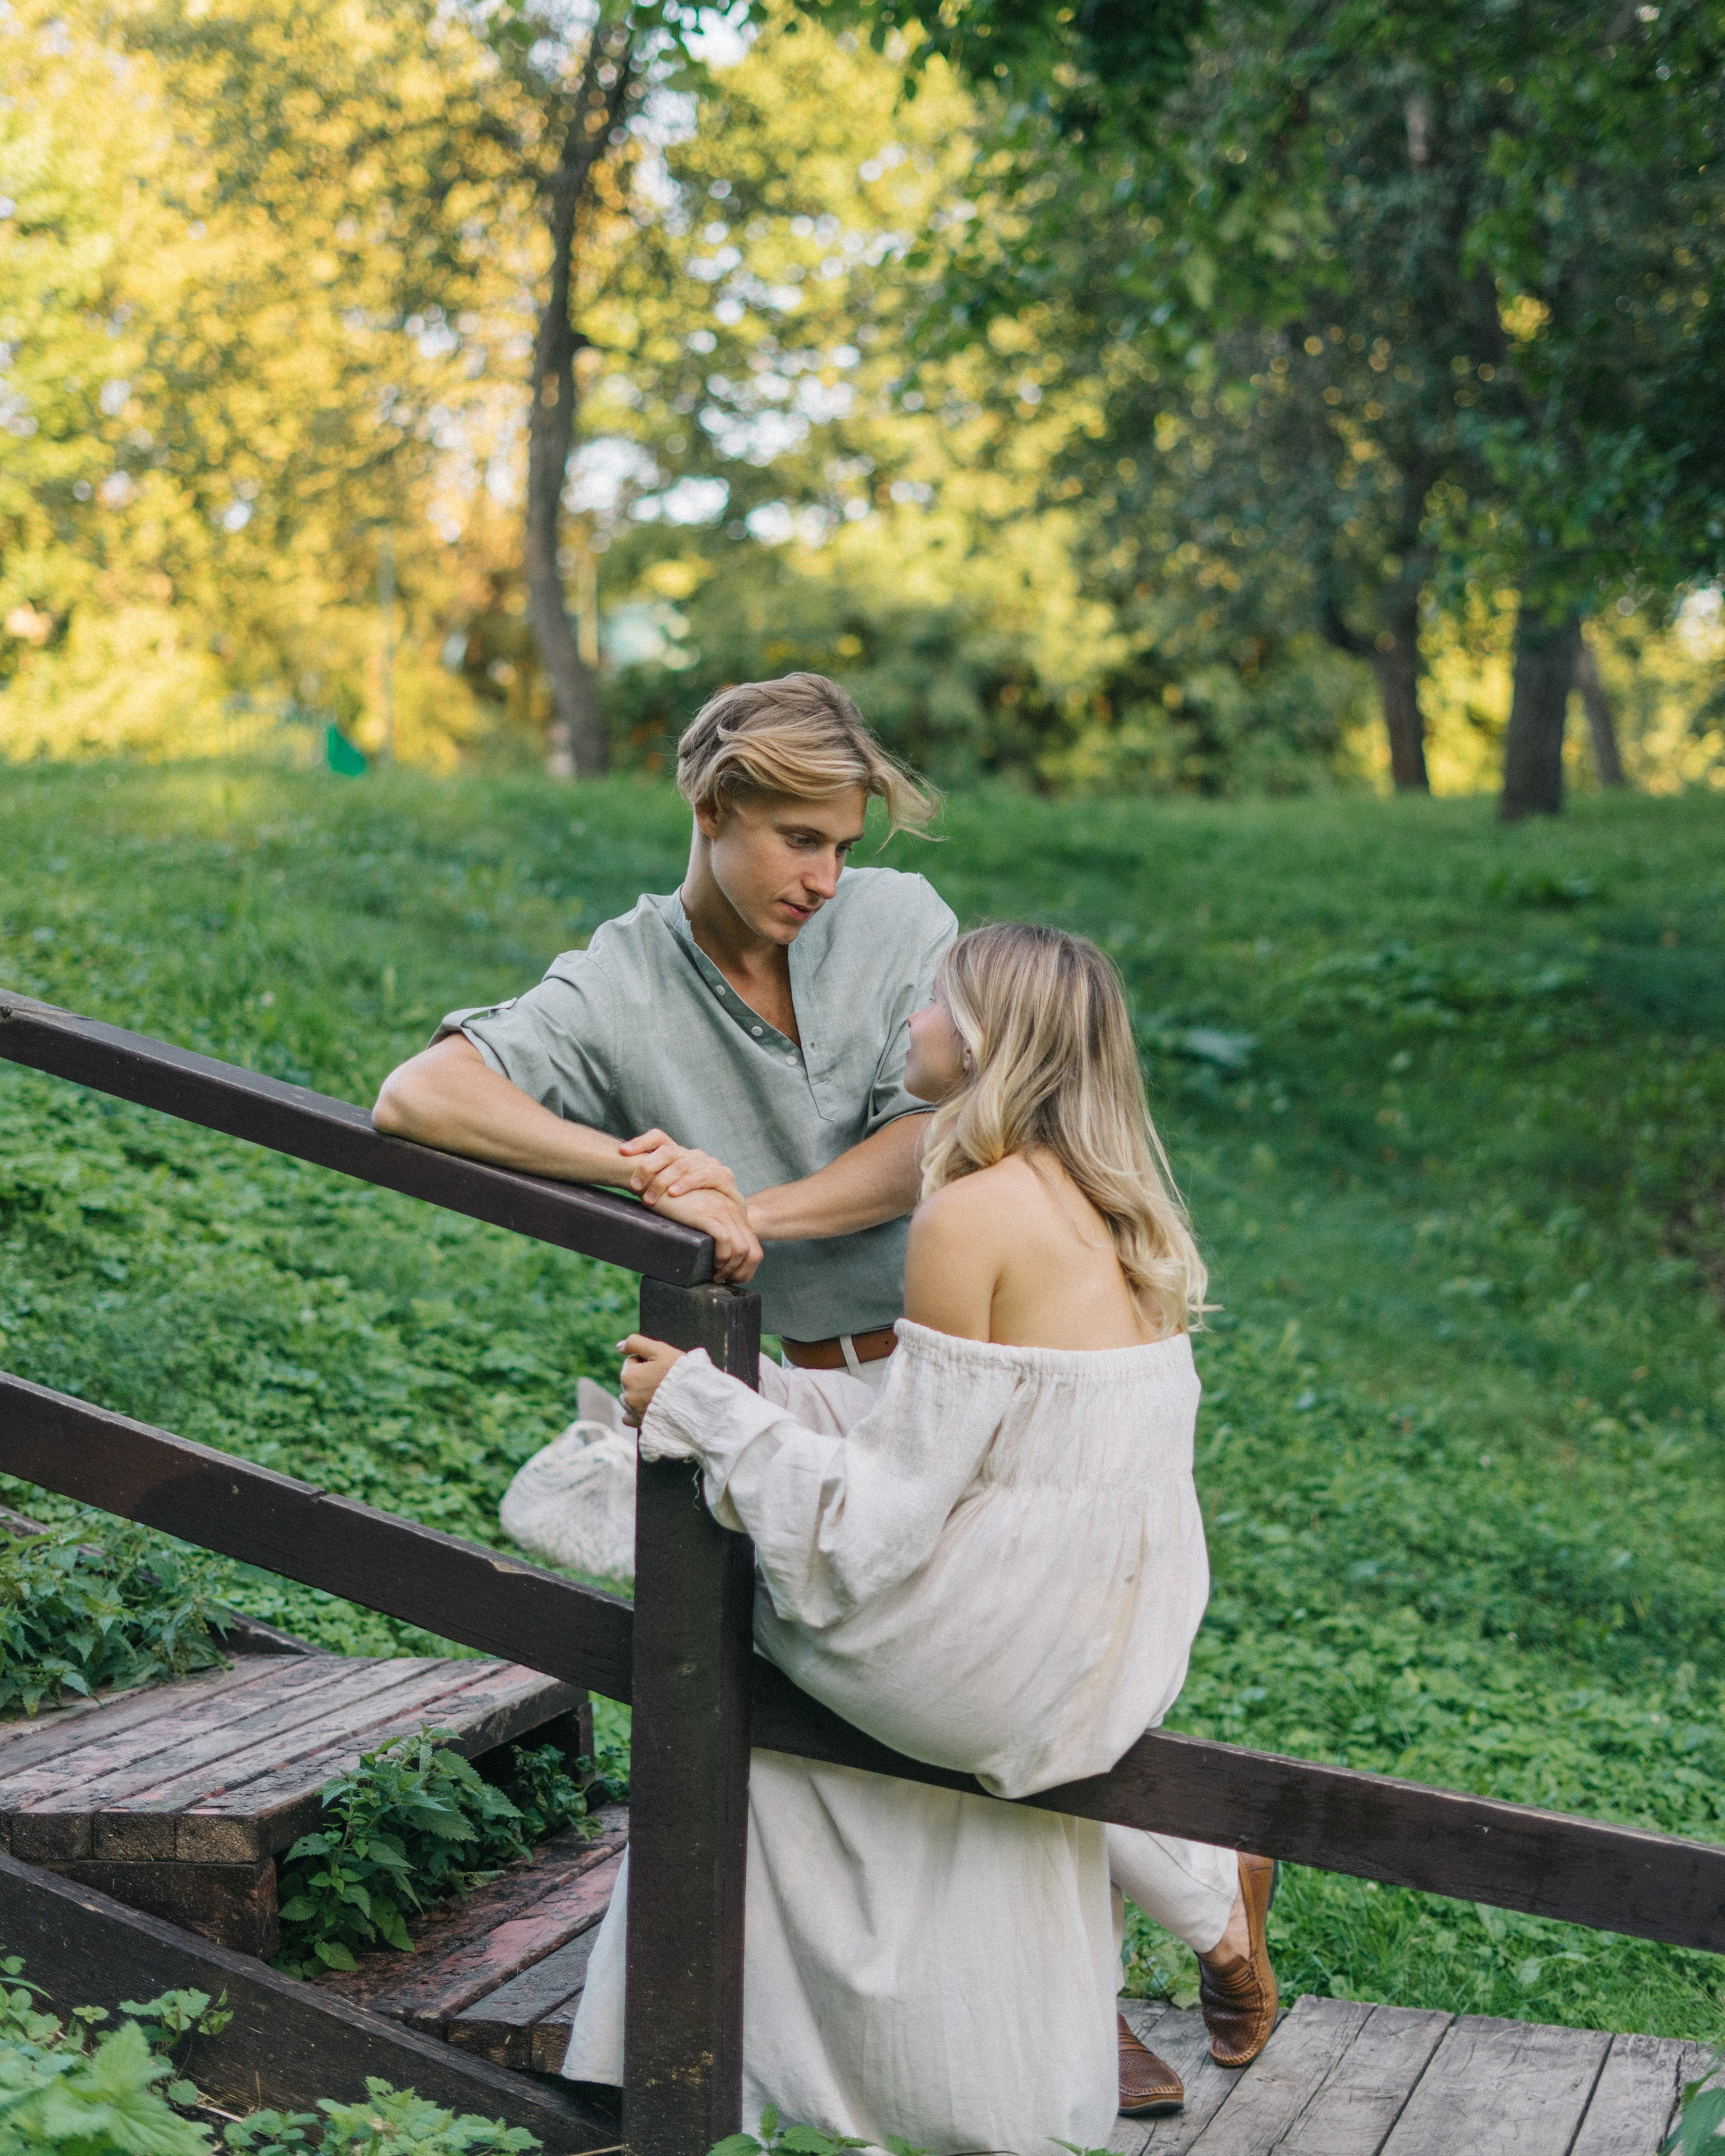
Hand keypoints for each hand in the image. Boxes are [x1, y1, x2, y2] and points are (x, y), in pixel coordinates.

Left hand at [618, 1129, 741, 1209]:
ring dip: (663, 1180)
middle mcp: (693, 1155)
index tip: (622, 1151)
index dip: (641, 1142)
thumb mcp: (674, 1190)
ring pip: (682, 1163)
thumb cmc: (698, 1203)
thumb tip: (626, 1184)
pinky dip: (687, 1184)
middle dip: (648, 1166)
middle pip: (668, 1150)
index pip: (659, 1138)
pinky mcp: (724, 1177)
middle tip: (634, 1185)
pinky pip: (703, 1176)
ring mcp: (710, 1164)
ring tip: (649, 1198)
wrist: (733, 1214)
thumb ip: (656, 1183)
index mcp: (680, 1154)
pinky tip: (674, 1193)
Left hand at [618, 1334, 685, 1423]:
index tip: (661, 1365)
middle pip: (630, 1378)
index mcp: (629, 1375)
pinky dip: (634, 1411)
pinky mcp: (640, 1422)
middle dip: (642, 1376)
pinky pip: (629, 1417)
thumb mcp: (660, 1350)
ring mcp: (633, 1410)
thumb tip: (619, 1346)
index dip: (647, 1360)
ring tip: (659, 1392)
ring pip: (629, 1396)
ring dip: (638, 1392)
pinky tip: (648, 1407)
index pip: (632, 1361)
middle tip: (662, 1378)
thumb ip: (636, 1343)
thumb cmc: (679, 1373)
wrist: (694, 1399)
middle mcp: (627, 1394)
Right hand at [653, 1185, 763, 1283]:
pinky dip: (721, 1258)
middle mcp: (734, 1211)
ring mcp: (722, 1212)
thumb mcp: (703, 1213)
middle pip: (753, 1252)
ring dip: (731, 1269)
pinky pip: (725, 1240)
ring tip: (716, 1276)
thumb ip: (715, 1225)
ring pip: (742, 1249)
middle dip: (742, 1274)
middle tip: (724, 1282)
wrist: (659, 1182)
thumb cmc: (678, 1202)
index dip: (746, 1269)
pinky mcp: (707, 1214)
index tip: (731, 1279)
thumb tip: (717, 1255)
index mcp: (736, 1212)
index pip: (754, 1248)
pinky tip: (712, 1264)